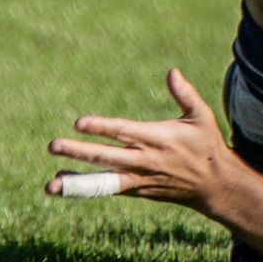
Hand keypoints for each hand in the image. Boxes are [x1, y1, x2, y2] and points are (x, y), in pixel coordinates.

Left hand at [47, 69, 234, 213]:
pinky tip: (65, 183)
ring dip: (76, 182)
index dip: (101, 128)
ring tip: (50, 184)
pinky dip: (87, 187)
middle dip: (78, 151)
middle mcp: (144, 161)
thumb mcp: (201, 116)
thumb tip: (171, 72)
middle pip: (105, 156)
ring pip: (102, 181)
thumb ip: (186, 94)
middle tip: (52, 145)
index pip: (123, 131)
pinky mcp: (136, 189)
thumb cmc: (205, 145)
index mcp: (157, 139)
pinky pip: (107, 189)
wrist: (212, 186)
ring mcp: (138, 178)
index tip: (79, 122)